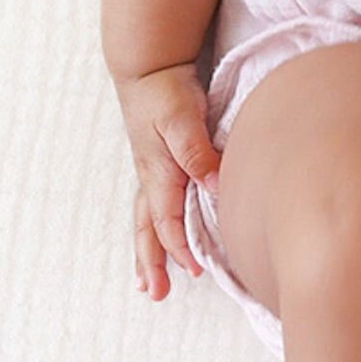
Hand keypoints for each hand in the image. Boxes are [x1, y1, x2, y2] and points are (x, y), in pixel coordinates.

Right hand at [117, 63, 218, 299]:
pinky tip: (159, 237)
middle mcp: (151, 178)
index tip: (196, 270)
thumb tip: (213, 185)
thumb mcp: (181, 118)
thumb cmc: (165, 92)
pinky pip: (153, 206)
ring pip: (147, 221)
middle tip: (156, 294)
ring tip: (147, 281)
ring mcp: (151, 172)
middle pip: (149, 229)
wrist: (148, 67)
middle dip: (153, 262)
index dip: (180, 247)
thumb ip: (196, 151)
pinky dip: (152, 229)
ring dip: (147, 252)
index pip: (168, 221)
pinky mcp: (158, 163)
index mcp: (158, 173)